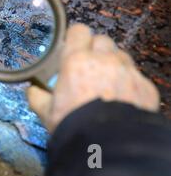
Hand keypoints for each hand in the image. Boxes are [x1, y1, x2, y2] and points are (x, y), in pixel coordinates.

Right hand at [26, 23, 159, 131]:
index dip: (76, 37)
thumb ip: (37, 97)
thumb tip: (31, 90)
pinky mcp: (145, 87)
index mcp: (77, 61)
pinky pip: (136, 76)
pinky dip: (129, 83)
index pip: (78, 31)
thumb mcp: (47, 112)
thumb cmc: (75, 125)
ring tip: (106, 83)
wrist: (107, 144)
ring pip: (121, 56)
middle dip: (96, 50)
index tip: (73, 46)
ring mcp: (128, 72)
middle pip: (102, 40)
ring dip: (114, 64)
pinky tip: (122, 99)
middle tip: (89, 67)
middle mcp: (104, 60)